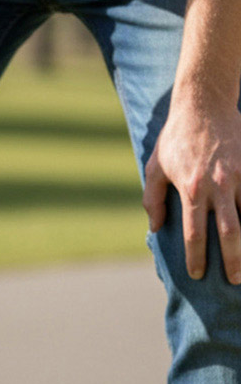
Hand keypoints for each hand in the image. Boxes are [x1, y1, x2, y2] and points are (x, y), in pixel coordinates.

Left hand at [143, 99, 240, 284]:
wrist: (205, 103)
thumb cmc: (175, 138)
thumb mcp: (154, 169)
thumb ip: (152, 201)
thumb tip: (156, 229)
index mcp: (191, 190)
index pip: (195, 234)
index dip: (196, 257)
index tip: (196, 275)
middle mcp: (219, 185)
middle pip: (231, 232)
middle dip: (233, 260)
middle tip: (234, 280)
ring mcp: (240, 175)